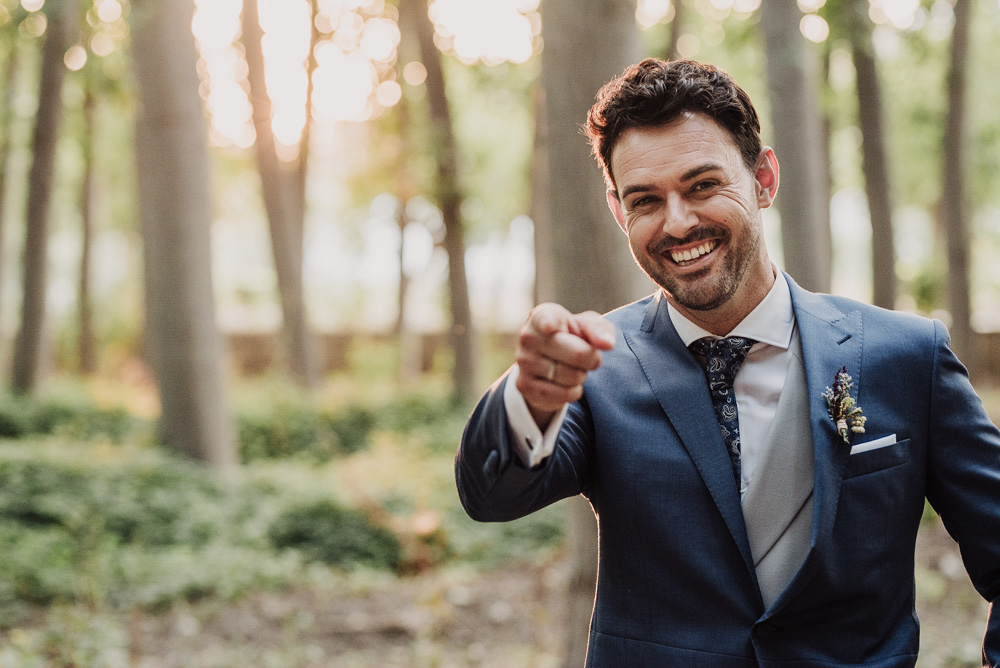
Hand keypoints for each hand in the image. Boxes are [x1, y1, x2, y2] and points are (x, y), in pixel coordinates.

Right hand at [514, 303, 615, 429]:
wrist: (549, 360)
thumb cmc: (572, 337)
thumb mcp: (587, 327)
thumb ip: (600, 330)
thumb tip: (607, 344)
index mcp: (543, 315)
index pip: (546, 318)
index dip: (550, 322)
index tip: (550, 327)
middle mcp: (528, 336)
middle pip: (577, 354)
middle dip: (591, 359)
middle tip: (587, 356)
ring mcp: (524, 362)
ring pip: (571, 377)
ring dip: (580, 376)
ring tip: (571, 368)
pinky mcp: (524, 386)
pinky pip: (563, 395)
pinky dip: (573, 392)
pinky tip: (565, 383)